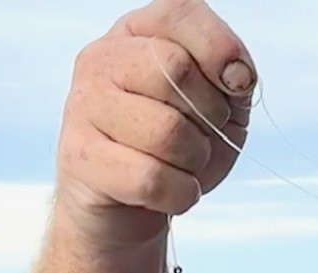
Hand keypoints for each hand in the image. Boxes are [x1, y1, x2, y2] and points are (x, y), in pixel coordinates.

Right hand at [55, 0, 256, 248]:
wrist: (132, 208)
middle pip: (176, 70)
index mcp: (138, 34)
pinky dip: (179, 195)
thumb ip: (232, 76)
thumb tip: (237, 75)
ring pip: (167, 132)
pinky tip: (170, 192)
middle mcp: (102, 59)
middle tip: (201, 138)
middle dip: (209, 116)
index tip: (237, 85)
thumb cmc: (176, 150)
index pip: (181, 12)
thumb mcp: (219, 106)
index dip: (220, 49)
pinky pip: (151, 178)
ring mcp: (85, 106)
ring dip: (194, 163)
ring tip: (180, 167)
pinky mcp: (81, 158)